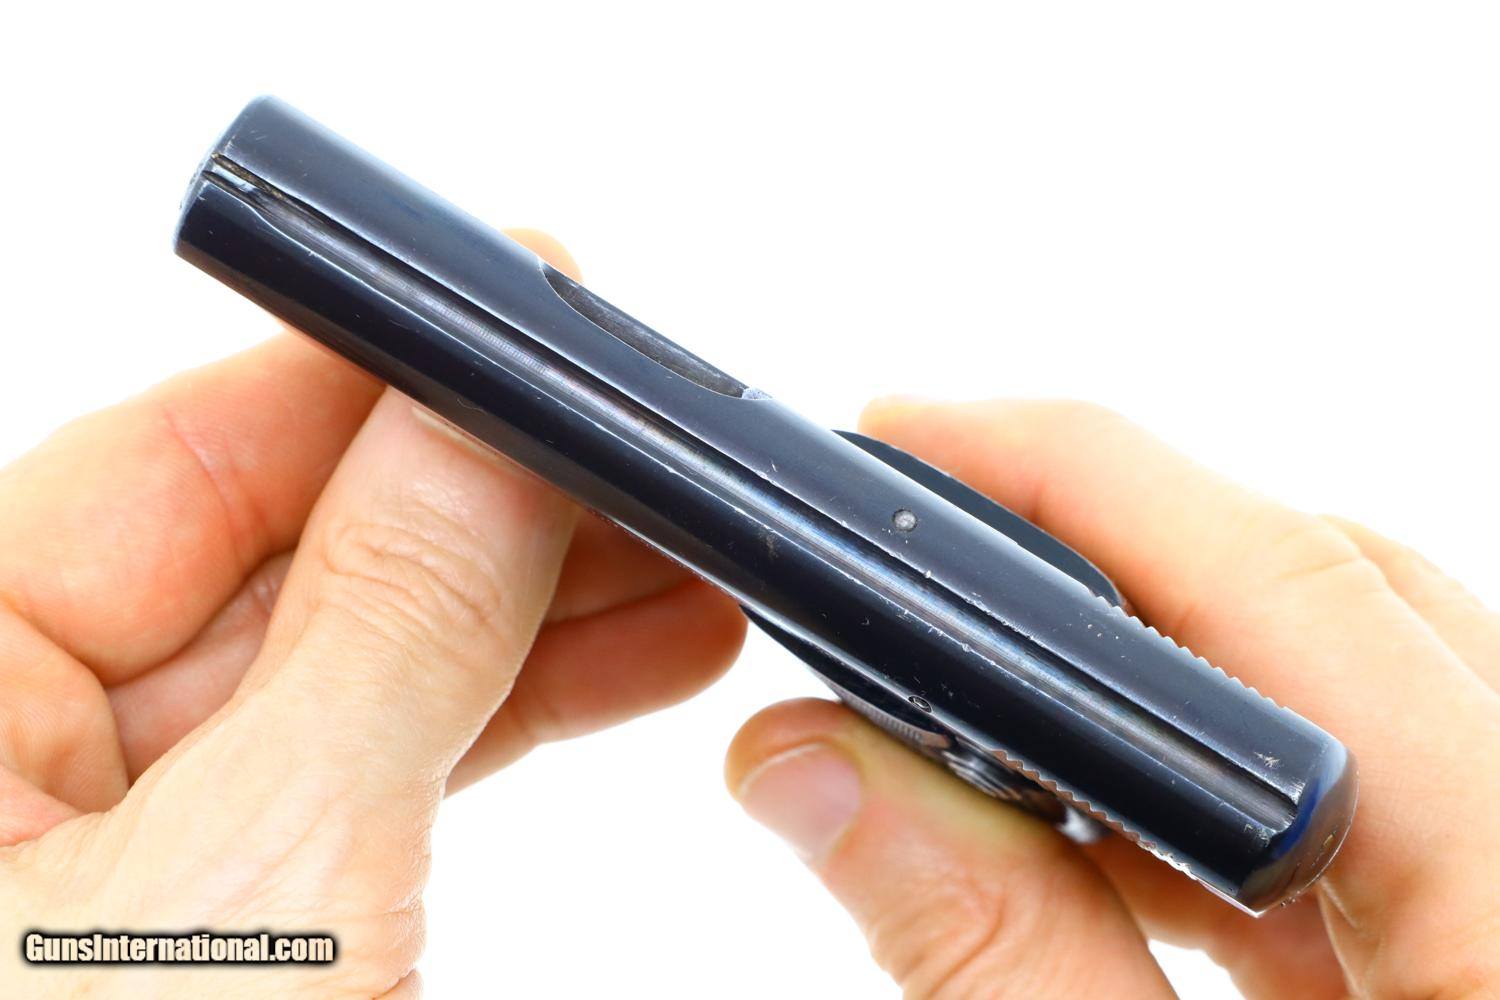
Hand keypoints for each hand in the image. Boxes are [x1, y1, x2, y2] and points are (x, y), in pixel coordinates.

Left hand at [0, 233, 744, 997]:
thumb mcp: (266, 874)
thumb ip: (386, 634)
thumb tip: (485, 434)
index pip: (160, 467)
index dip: (356, 385)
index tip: (513, 329)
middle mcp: (20, 766)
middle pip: (281, 562)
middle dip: (485, 508)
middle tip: (636, 453)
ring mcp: (137, 852)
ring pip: (357, 669)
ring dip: (540, 612)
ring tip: (689, 558)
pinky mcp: (243, 923)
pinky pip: (387, 776)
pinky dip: (520, 717)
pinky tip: (644, 655)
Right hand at [727, 398, 1499, 997]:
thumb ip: (998, 959)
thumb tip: (812, 768)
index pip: (1292, 589)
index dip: (1074, 479)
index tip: (902, 444)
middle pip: (1335, 597)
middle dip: (1104, 545)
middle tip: (913, 552)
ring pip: (1353, 682)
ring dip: (1147, 661)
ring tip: (968, 681)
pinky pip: (1376, 791)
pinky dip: (1205, 780)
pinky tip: (1080, 817)